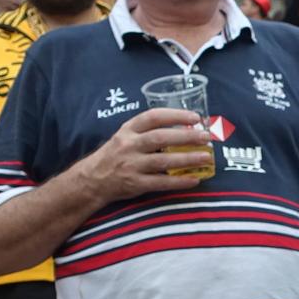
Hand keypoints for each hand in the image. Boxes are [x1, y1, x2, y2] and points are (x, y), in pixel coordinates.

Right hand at [75, 108, 210, 203]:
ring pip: (163, 161)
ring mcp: (132, 165)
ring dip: (187, 159)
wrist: (92, 179)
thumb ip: (148, 131)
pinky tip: (194, 179)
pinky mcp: (135, 184)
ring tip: (205, 157)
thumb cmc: (115, 155)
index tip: (195, 117)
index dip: (175, 115)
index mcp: (128, 130)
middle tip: (206, 137)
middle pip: (160, 138)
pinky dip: (179, 182)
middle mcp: (129, 145)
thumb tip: (184, 127)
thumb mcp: (125, 136)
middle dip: (186, 136)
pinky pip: (161, 183)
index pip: (153, 117)